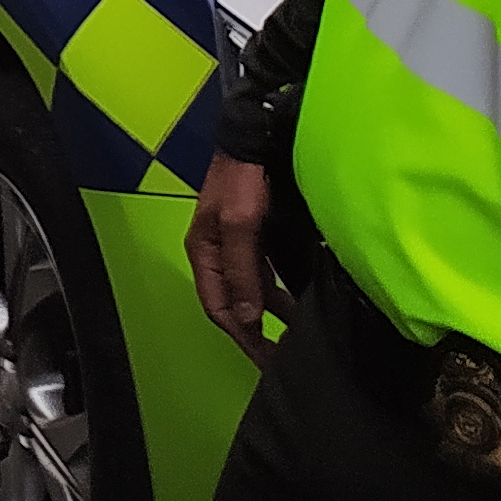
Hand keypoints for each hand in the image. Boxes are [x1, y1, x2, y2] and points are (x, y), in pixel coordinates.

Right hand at [187, 157, 278, 362]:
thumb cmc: (241, 176)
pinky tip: (295, 304)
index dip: (242, 336)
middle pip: (232, 304)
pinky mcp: (254, 237)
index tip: (266, 360)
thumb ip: (243, 270)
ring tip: (292, 337)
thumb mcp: (240, 225)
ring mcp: (236, 246)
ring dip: (269, 315)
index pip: (218, 307)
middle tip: (280, 358)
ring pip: (250, 292)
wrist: (256, 140)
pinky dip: (277, 295)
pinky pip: (263, 277)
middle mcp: (217, 253)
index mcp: (204, 252)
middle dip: (254, 333)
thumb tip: (247, 314)